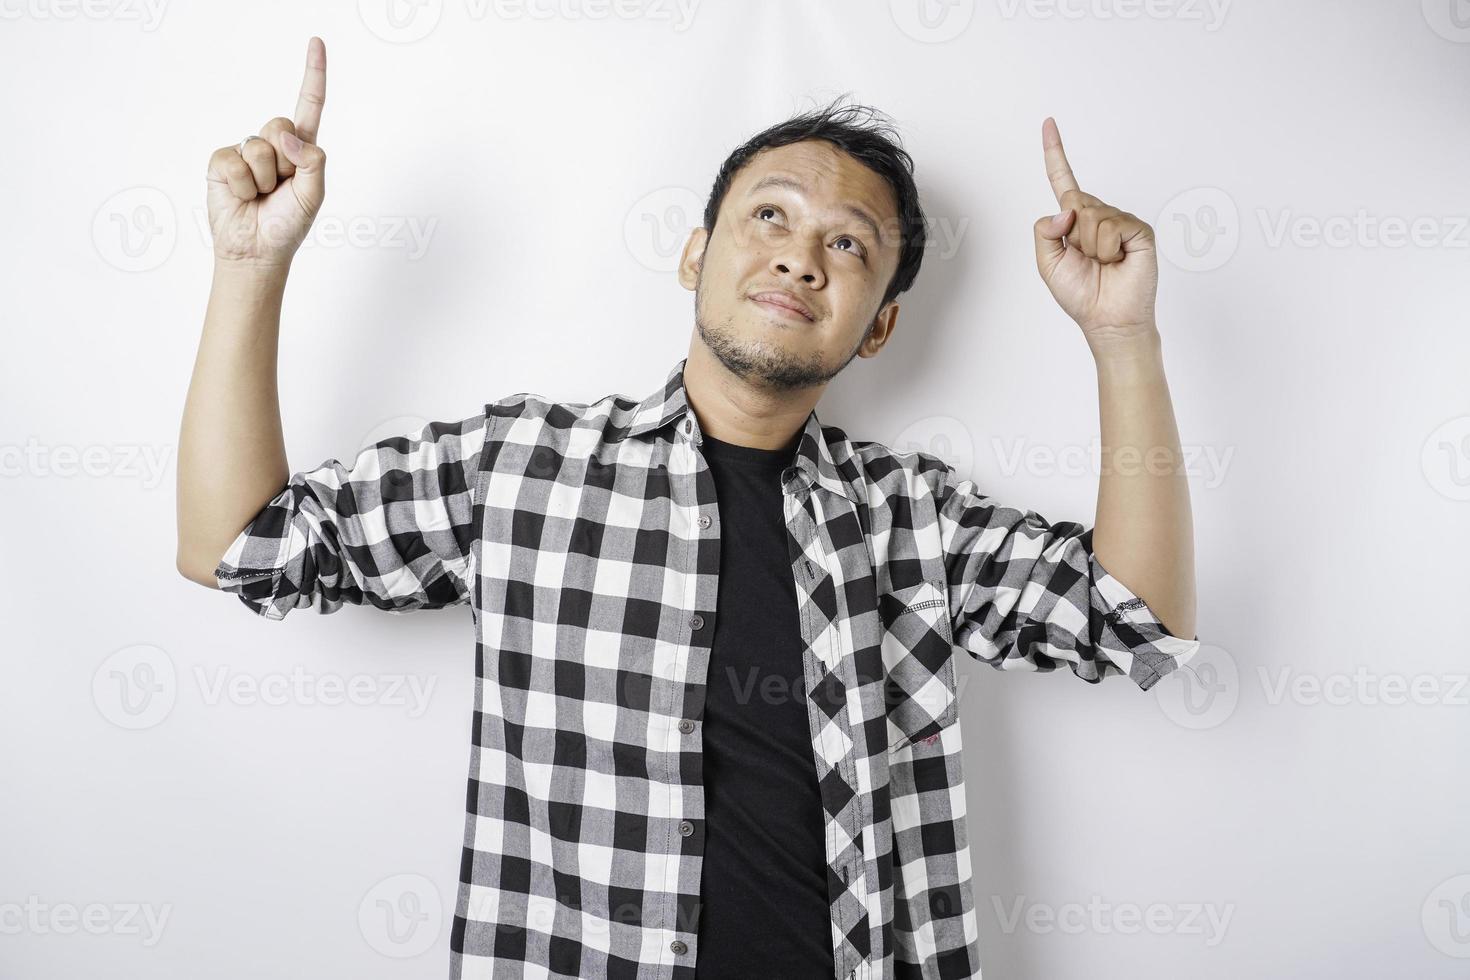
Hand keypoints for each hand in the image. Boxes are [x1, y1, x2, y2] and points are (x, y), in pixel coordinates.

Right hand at [205, 36, 327, 269]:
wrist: (256, 251)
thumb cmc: (287, 224)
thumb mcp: (313, 195)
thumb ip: (312, 162)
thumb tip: (287, 137)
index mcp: (301, 149)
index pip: (309, 105)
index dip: (313, 74)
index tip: (316, 42)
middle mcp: (273, 145)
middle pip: (280, 126)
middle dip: (284, 161)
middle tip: (279, 188)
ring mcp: (245, 151)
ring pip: (259, 147)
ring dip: (263, 179)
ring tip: (261, 196)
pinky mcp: (222, 161)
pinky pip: (234, 161)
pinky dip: (242, 185)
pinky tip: (243, 198)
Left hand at [1032, 117, 1158, 352]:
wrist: (1107, 319)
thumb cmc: (1080, 294)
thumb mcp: (1047, 263)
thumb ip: (1044, 232)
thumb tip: (1066, 208)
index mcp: (1074, 221)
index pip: (1063, 180)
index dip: (1055, 152)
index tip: (1048, 122)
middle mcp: (1098, 215)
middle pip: (1073, 200)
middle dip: (1071, 234)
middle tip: (1086, 259)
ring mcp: (1120, 220)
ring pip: (1091, 215)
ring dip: (1090, 246)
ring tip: (1103, 263)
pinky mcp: (1139, 229)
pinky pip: (1111, 227)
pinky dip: (1107, 249)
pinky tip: (1117, 260)